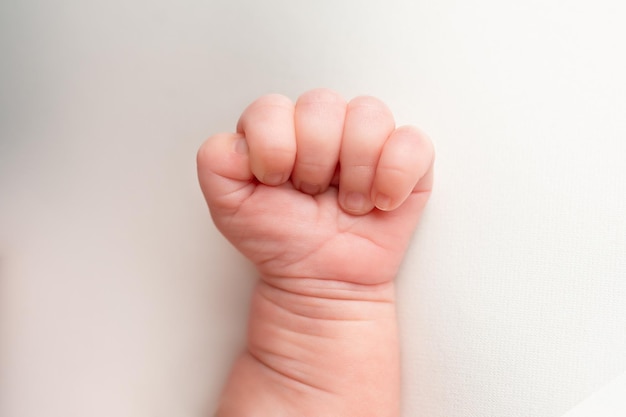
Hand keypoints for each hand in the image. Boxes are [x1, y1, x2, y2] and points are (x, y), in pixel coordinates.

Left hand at [197, 89, 433, 284]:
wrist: (321, 279)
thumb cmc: (280, 239)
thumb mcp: (228, 207)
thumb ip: (215, 163)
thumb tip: (241, 140)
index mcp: (279, 128)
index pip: (273, 107)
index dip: (274, 148)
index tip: (275, 184)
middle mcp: (323, 125)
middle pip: (322, 104)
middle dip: (314, 162)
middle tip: (312, 195)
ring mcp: (366, 140)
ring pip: (369, 113)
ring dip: (355, 170)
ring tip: (348, 203)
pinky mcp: (405, 160)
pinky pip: (412, 142)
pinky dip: (396, 176)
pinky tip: (380, 202)